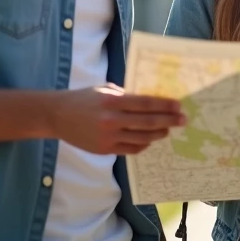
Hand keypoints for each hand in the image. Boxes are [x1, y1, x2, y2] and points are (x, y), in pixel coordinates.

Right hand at [50, 84, 185, 154]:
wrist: (57, 116)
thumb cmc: (83, 99)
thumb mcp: (104, 90)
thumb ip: (126, 96)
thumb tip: (150, 101)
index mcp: (113, 102)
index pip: (146, 104)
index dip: (165, 106)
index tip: (178, 106)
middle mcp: (112, 120)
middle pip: (148, 122)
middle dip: (169, 121)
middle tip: (182, 120)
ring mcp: (109, 137)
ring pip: (142, 138)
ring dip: (158, 134)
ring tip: (167, 130)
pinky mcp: (105, 150)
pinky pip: (131, 149)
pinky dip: (143, 144)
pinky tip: (149, 140)